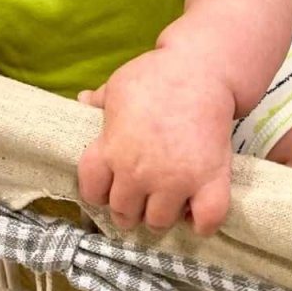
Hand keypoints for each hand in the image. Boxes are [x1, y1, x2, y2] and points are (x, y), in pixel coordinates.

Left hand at [77, 49, 233, 235]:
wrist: (202, 68)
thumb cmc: (157, 73)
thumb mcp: (120, 84)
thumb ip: (99, 100)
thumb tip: (81, 101)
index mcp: (113, 149)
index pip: (91, 191)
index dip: (98, 190)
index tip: (109, 184)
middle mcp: (140, 173)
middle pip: (124, 213)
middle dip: (130, 206)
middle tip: (141, 193)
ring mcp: (176, 180)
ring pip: (159, 222)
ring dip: (162, 214)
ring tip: (168, 198)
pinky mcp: (210, 180)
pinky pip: (206, 221)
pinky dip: (202, 222)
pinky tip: (196, 208)